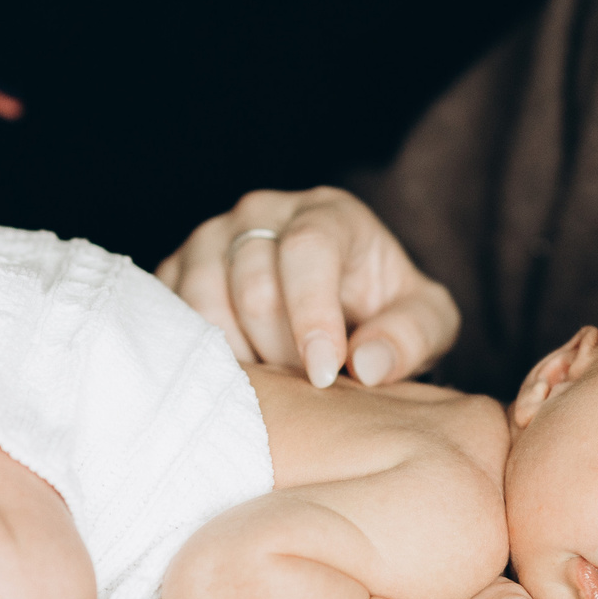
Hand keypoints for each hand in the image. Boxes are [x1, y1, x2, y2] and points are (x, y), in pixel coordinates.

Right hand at [156, 187, 458, 387]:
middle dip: (282, 351)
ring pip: (205, 304)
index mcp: (327, 213)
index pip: (308, 250)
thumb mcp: (425, 320)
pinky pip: (172, 317)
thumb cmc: (383, 311)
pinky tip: (238, 372)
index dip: (312, 315)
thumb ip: (412, 336)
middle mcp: (262, 212)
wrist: (337, 305)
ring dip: (241, 357)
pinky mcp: (176, 269)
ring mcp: (211, 236)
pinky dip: (203, 355)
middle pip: (253, 285)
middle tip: (307, 386)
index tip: (323, 375)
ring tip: (276, 377)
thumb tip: (367, 366)